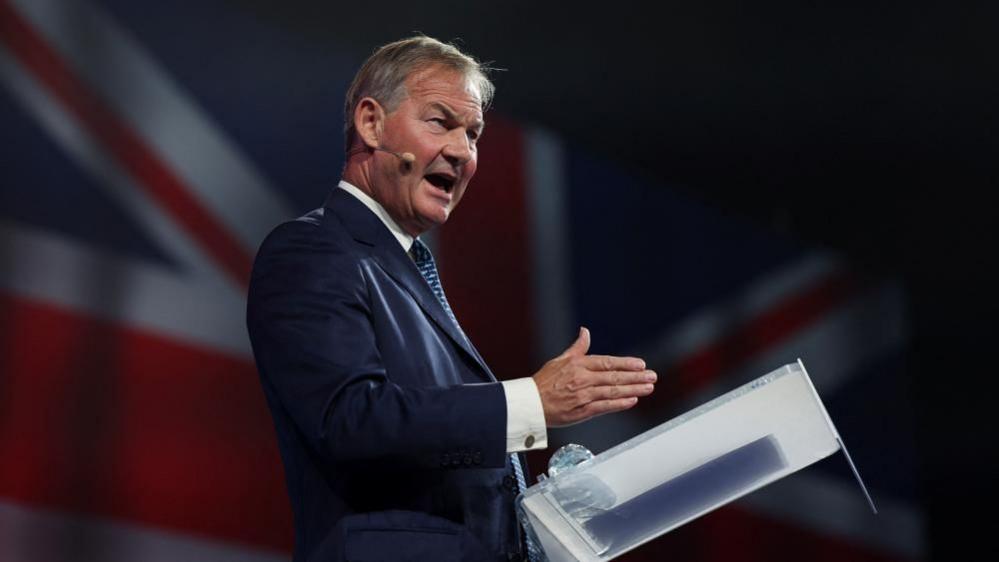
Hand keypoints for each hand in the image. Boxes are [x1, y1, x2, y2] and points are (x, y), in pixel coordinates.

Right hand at [533, 327, 655, 426]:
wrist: (530, 404)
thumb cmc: (543, 383)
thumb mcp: (560, 360)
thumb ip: (577, 348)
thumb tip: (585, 332)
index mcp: (578, 365)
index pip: (607, 362)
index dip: (626, 363)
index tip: (640, 364)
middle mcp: (583, 379)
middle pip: (614, 377)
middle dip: (636, 377)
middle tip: (651, 376)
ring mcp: (583, 396)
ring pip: (613, 391)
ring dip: (633, 389)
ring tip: (648, 387)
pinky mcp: (582, 411)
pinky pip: (604, 406)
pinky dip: (619, 403)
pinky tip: (632, 401)